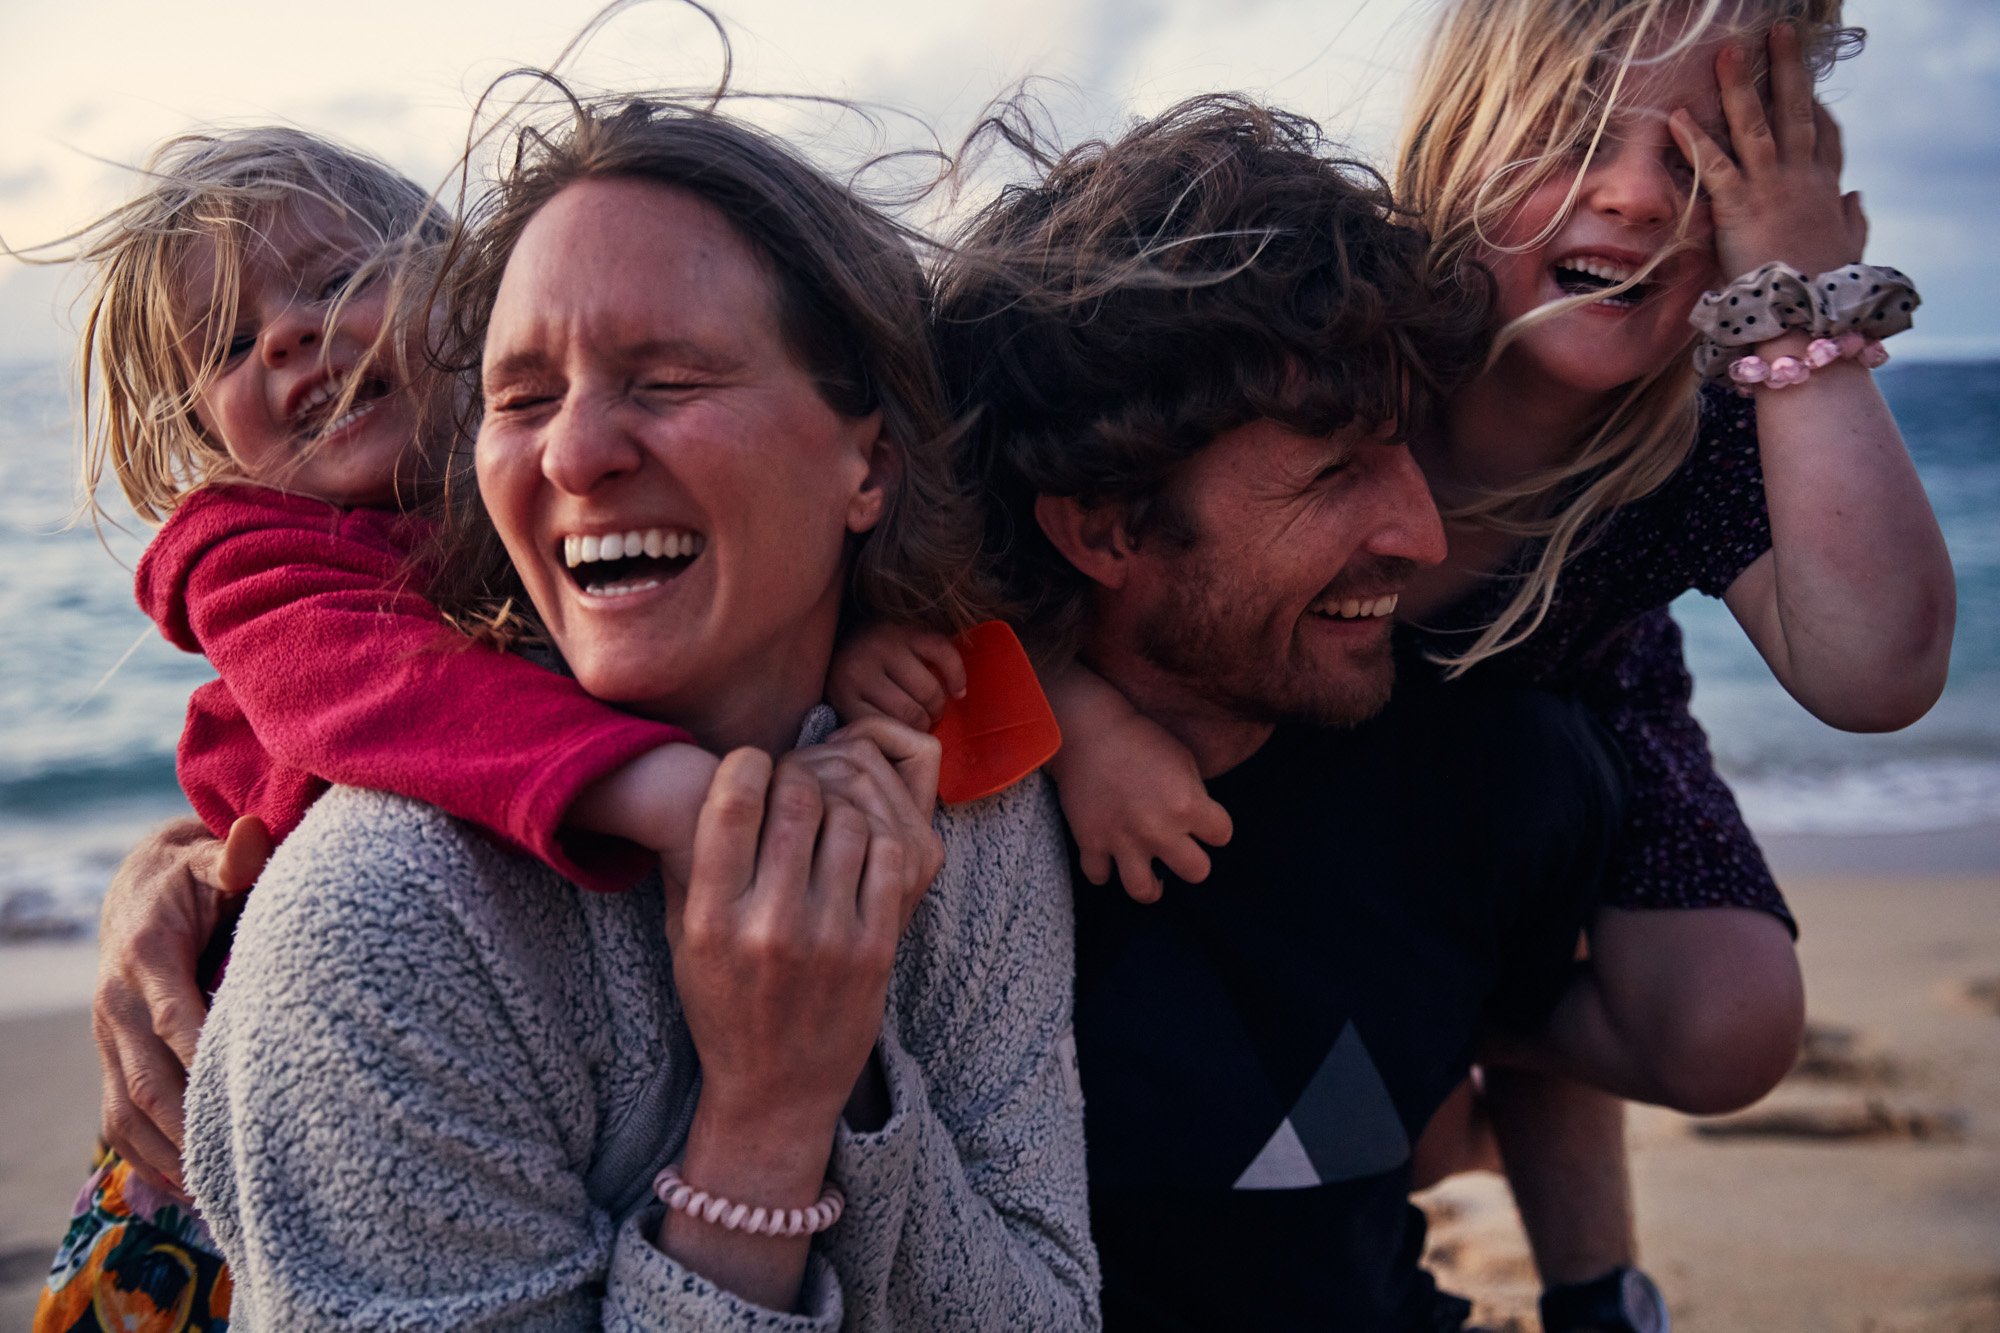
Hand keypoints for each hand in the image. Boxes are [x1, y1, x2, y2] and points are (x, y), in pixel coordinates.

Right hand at [94, 815, 270, 1193]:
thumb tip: (251, 834)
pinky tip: (194, 1190)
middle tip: (241, 1160)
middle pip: (148, 1077)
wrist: (141, 889)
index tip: (241, 1091)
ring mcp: (107, 1040)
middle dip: (191, 1122)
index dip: (202, 1054)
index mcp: (144, 956)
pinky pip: (120, 1124)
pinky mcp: (111, 1063)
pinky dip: (152, 1160)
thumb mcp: (211, 863)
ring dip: (172, 1152)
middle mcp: (115, 1004)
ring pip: (130, 1110)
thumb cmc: (195, 879)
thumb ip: (236, 858)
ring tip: (223, 1192)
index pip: (172, 1015)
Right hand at [662, 725, 942, 1136]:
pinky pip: (889, 857)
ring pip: (849, 821)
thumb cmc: (726, 1002)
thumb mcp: (685, 937)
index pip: (732, 803)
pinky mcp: (876, 949)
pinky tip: (858, 845)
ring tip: (827, 816)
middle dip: (798, 777)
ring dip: (840, 803)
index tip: (754, 765)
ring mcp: (829, 938)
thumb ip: (691, 861)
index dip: (748, 764)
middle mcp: (768, 925)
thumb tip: (710, 777)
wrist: (778, 1088)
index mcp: (711, 918)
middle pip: (798, 800)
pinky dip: (876, 836)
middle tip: (795, 786)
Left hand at [828, 621, 965, 729]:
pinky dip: (957, 677)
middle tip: (925, 725)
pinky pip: (945, 656)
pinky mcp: (910, 629)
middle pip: (910, 713)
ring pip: (929, 690)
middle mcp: (861, 667)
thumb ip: (865, 728)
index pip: (884, 730)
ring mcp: (886, 644)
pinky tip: (957, 691)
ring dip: (938, 706)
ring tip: (934, 709)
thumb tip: (894, 765)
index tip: (908, 741)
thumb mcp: (847, 707)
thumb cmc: (855, 679)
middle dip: (924, 725)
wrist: (848, 631)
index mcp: (843, 693)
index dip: (903, 740)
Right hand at [1050, 705, 1232, 903]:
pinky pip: (1099, 877)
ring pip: (1145, 892)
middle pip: (1197, 872)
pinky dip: (1103, 870)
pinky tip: (1108, 858)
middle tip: (1180, 850)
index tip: (1203, 822)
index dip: (1215, 828)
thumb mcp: (1183, 759)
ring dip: (1151, 885)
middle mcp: (1160, 829)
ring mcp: (1124, 840)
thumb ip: (1194, 794)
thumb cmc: (1139, 736)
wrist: (1087, 729)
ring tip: (1150, 876)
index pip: (1222, 835)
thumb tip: (1195, 819)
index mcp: (1188, 805)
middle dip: (1192, 862)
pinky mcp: (1091, 841)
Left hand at [1670, 22, 1866, 279]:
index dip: (1820, 109)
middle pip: (1797, 111)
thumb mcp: (1848, 250)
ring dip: (1740, 86)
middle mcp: (1801, 179)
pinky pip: (1714, 164)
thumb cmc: (1825, 292)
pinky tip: (1676, 115)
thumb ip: (1853, 221)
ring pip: (1755, 125)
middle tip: (1780, 31)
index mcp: (1826, 191)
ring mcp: (1771, 188)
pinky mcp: (1740, 206)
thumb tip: (1858, 200)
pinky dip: (1694, 139)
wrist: (1808, 317)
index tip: (1814, 88)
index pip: (1827, 139)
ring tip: (1729, 51)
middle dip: (1788, 68)